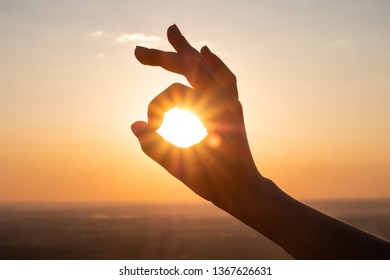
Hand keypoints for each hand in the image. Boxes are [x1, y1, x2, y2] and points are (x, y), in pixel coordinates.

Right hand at [131, 24, 261, 206]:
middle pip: (191, 66)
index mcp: (213, 111)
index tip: (152, 128)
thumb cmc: (214, 182)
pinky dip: (214, 62)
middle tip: (138, 52)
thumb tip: (135, 125)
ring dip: (188, 50)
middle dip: (163, 57)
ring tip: (173, 33)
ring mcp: (231, 100)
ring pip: (208, 66)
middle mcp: (225, 99)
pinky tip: (205, 51)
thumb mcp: (179, 166)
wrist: (243, 189)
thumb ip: (153, 146)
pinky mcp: (233, 105)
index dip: (157, 107)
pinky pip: (225, 76)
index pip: (175, 93)